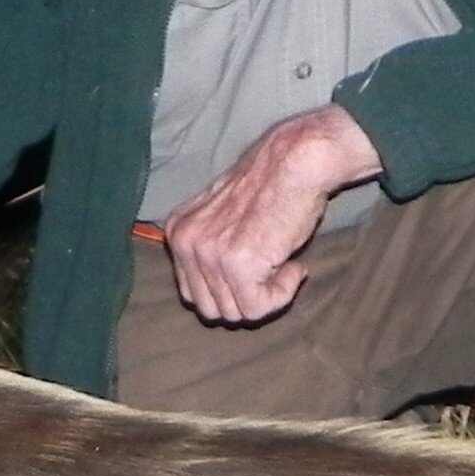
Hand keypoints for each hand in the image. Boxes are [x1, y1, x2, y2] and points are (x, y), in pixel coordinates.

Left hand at [160, 105, 382, 324]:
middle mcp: (185, 244)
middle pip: (211, 309)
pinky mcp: (238, 265)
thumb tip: (215, 293)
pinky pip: (258, 308)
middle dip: (245, 298)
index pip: (192, 293)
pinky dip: (283, 294)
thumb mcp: (222, 218)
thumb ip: (210, 249)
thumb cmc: (271, 187)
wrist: (296, 162)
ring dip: (266, 296)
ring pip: (236, 313)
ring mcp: (209, 255)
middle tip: (271, 270)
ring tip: (283, 263)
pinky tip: (292, 264)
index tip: (255, 269)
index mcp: (178, 233)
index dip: (228, 290)